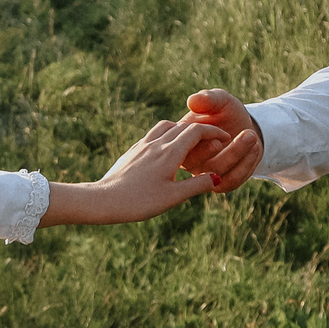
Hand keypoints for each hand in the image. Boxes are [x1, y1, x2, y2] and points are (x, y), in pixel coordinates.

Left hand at [40, 117, 252, 226]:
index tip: (225, 139)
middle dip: (201, 130)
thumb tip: (218, 178)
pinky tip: (165, 150)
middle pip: (183, 126)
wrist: (103, 200)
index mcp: (170, 153)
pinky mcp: (132, 151)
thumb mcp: (173, 197)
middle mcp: (156, 144)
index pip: (197, 131)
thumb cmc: (139, 201)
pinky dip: (166, 135)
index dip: (214, 133)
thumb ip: (197, 185)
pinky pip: (153, 135)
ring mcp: (142, 146)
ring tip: (189, 142)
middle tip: (213, 140)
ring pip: (166, 126)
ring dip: (181, 129)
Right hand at [180, 90, 262, 188]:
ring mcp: (204, 175)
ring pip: (216, 173)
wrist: (242, 126)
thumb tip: (194, 101)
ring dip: (239, 155)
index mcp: (180, 141)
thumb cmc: (226, 112)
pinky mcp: (221, 184)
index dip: (202, 137)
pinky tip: (255, 148)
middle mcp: (188, 160)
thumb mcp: (220, 101)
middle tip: (247, 133)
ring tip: (252, 135)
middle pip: (197, 164)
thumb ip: (208, 99)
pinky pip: (231, 181)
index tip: (222, 126)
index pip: (182, 144)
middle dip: (224, 149)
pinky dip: (246, 165)